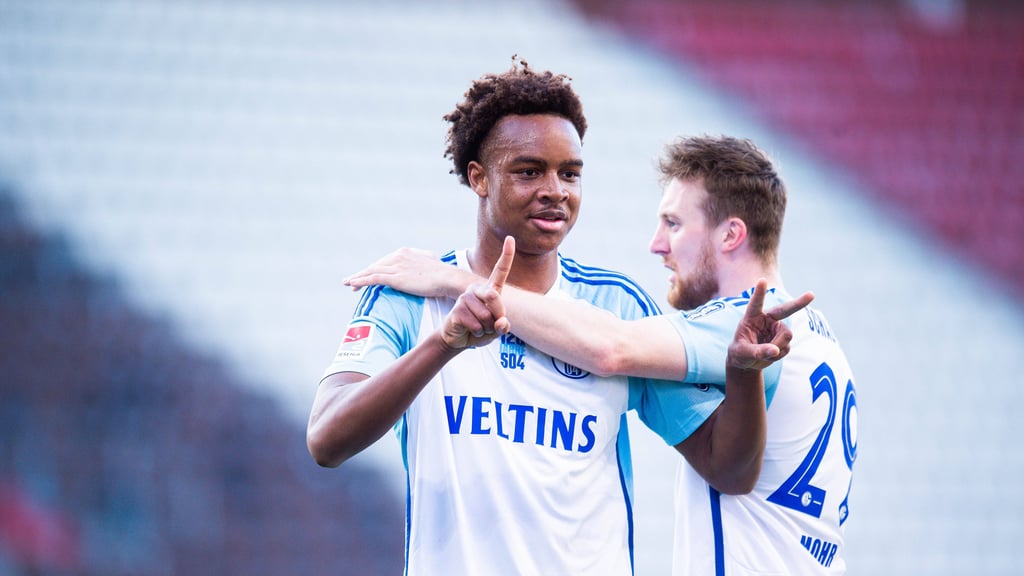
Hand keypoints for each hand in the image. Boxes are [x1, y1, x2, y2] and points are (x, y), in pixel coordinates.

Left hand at [344, 247, 475, 298]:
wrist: (446, 278)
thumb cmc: (442, 273)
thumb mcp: (430, 262)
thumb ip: (422, 261)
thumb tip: (425, 263)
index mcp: (405, 252)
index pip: (385, 261)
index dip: (375, 268)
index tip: (368, 275)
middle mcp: (398, 256)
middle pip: (375, 265)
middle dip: (363, 273)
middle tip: (352, 281)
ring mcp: (396, 266)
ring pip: (371, 272)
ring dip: (357, 277)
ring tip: (347, 283)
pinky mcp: (395, 277)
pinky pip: (373, 279)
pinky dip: (361, 281)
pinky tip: (352, 285)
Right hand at [441, 236, 514, 349]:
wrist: (458, 339)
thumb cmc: (480, 330)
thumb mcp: (496, 329)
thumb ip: (502, 326)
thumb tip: (502, 322)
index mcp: (490, 290)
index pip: (500, 271)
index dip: (506, 255)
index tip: (510, 238)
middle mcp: (477, 290)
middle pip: (494, 296)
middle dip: (497, 315)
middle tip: (491, 325)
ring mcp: (465, 298)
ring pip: (486, 316)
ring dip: (486, 329)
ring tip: (478, 328)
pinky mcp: (457, 309)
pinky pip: (476, 325)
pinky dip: (478, 333)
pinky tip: (470, 331)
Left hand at [727, 279, 813, 370]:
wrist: (747, 361)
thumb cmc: (739, 352)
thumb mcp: (742, 353)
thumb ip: (757, 351)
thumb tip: (776, 350)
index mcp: (752, 316)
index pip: (756, 303)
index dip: (759, 292)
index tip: (762, 280)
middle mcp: (767, 319)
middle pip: (785, 310)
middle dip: (799, 303)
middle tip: (811, 294)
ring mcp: (777, 328)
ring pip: (786, 336)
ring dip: (777, 347)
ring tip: (764, 353)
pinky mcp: (784, 339)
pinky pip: (787, 347)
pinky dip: (778, 355)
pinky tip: (770, 355)